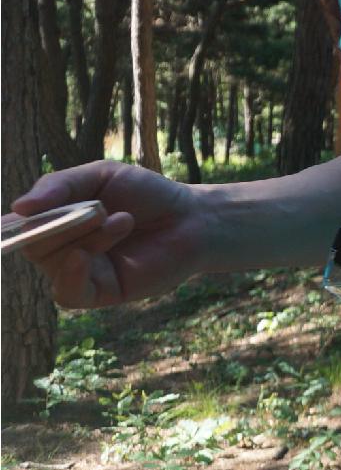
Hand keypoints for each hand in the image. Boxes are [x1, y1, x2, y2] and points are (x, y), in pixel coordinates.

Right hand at [10, 162, 210, 308]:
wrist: (192, 217)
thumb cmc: (147, 194)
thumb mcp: (101, 176)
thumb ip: (60, 185)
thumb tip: (18, 207)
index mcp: (57, 220)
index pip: (19, 226)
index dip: (16, 222)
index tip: (26, 209)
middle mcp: (62, 248)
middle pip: (35, 243)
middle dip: (62, 223)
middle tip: (99, 209)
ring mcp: (80, 272)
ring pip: (55, 262)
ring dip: (85, 238)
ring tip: (123, 220)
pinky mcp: (101, 292)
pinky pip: (68, 293)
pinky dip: (70, 275)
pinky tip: (84, 256)